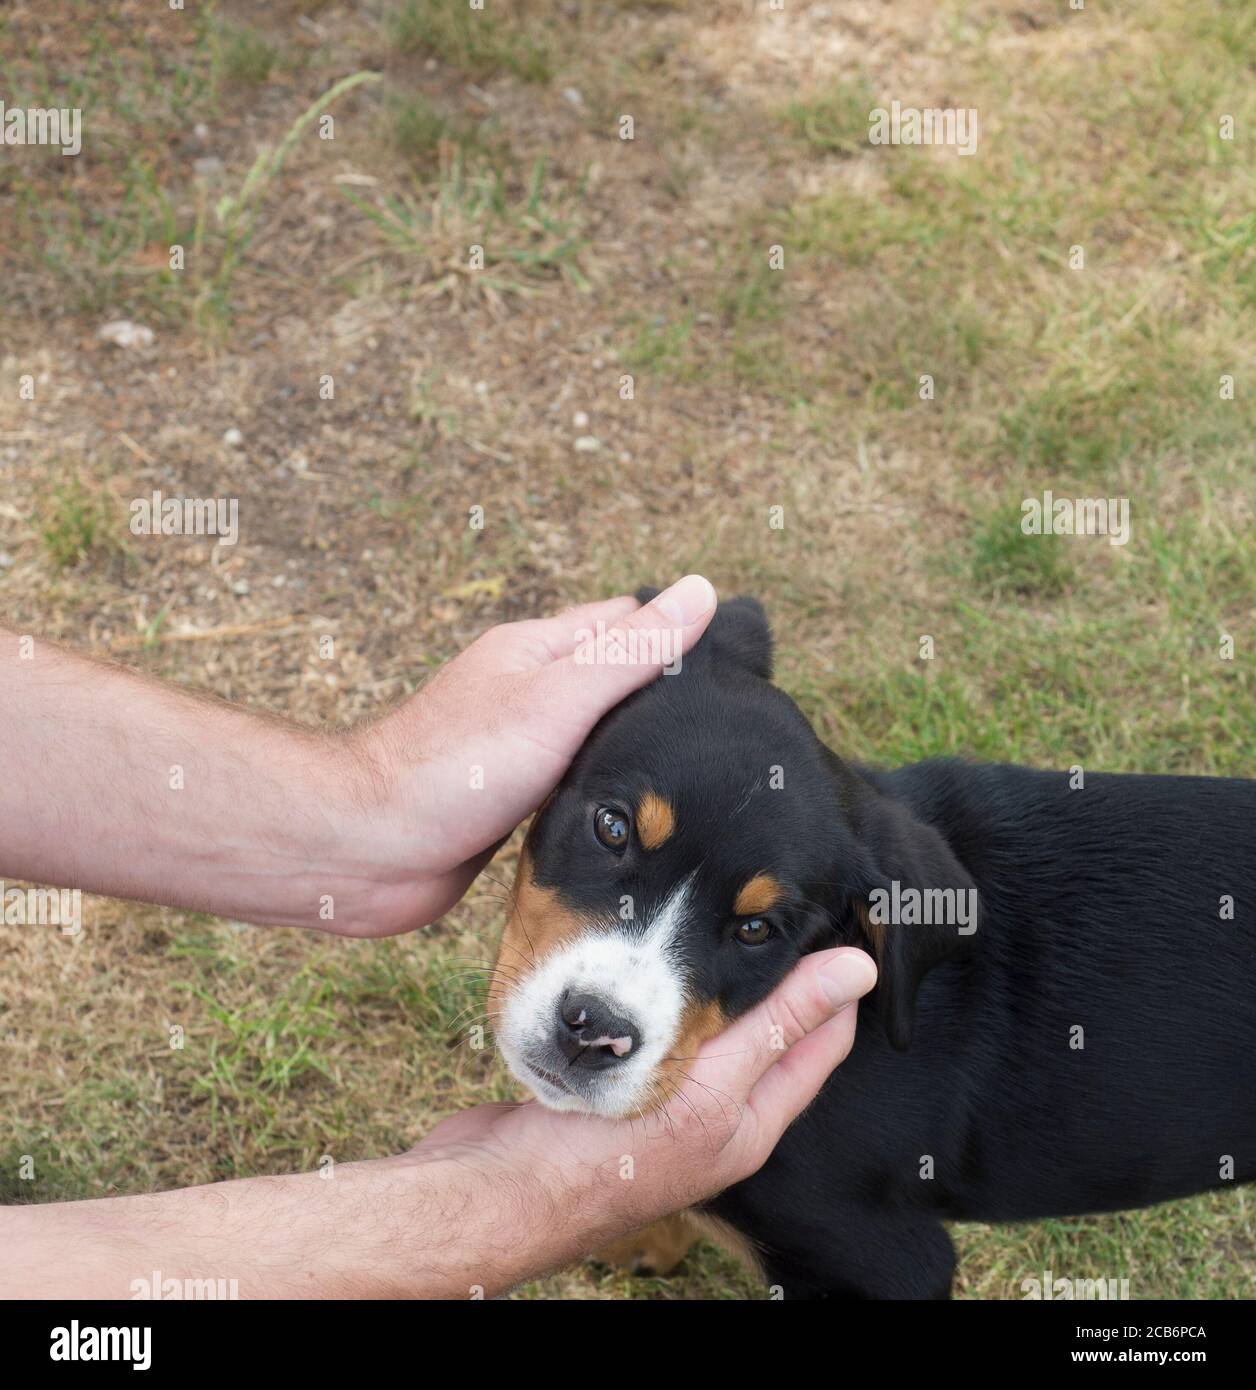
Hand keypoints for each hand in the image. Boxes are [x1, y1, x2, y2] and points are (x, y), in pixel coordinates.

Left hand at [337, 575, 716, 933]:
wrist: (367, 853)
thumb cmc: (452, 769)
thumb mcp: (558, 698)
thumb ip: (630, 651)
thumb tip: (701, 593)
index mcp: (536, 652)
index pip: (625, 622)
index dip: (679, 634)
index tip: (738, 663)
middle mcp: (527, 693)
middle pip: (614, 679)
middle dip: (669, 696)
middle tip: (734, 727)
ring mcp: (518, 749)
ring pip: (597, 738)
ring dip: (639, 750)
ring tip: (703, 772)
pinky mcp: (512, 804)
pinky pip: (575, 787)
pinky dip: (609, 794)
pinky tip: (642, 818)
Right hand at [399, 947, 876, 1294]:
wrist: (494, 1188)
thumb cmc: (600, 1157)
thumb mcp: (706, 1087)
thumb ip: (776, 1025)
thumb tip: (857, 971)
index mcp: (750, 1119)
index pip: (821, 1038)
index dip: (839, 980)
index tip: (842, 913)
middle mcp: (713, 1109)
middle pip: (766, 1026)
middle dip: (780, 966)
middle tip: (783, 894)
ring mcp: (660, 1094)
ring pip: (706, 1018)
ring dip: (716, 969)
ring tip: (725, 904)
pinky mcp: (612, 1075)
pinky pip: (655, 1021)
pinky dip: (664, 985)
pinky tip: (653, 946)